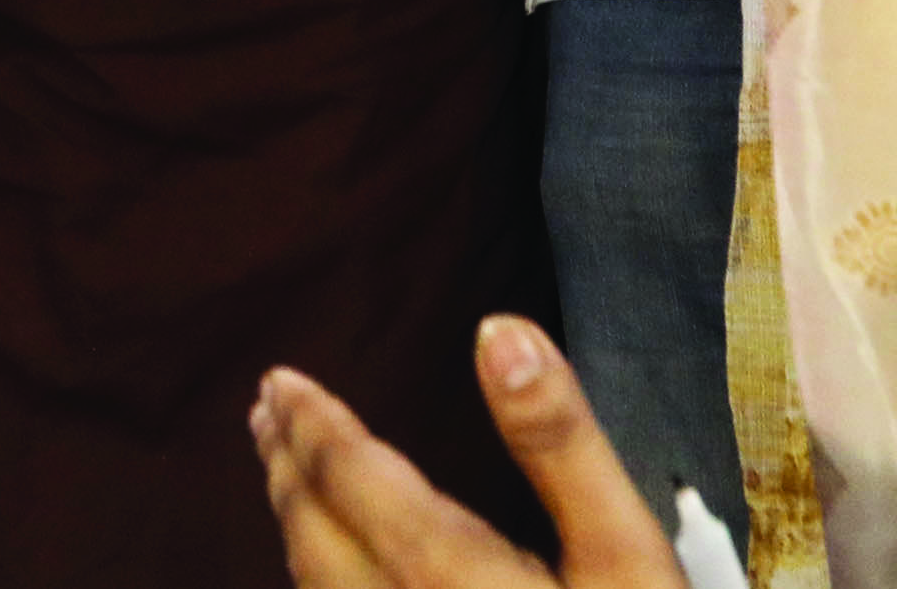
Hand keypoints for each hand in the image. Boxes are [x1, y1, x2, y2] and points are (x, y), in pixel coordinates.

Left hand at [255, 318, 679, 588]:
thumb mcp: (628, 554)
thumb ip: (561, 444)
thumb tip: (497, 333)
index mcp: (449, 578)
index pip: (354, 484)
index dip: (315, 427)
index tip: (281, 380)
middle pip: (318, 546)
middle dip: (289, 473)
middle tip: (267, 413)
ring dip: (297, 528)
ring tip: (288, 478)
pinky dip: (325, 586)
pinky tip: (339, 575)